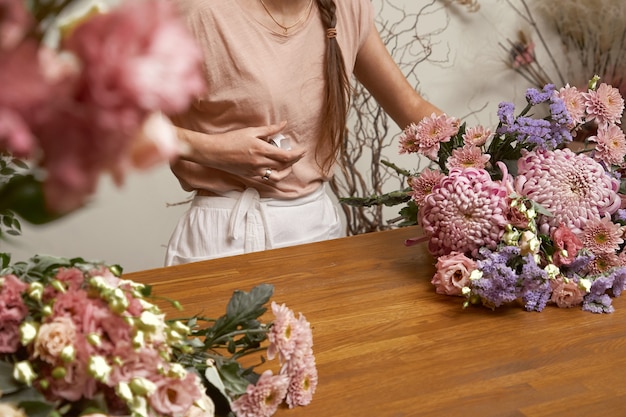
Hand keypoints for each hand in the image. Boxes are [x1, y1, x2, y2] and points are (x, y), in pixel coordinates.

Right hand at [178, 121, 305, 180]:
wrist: (214, 152)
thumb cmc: (230, 139)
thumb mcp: (251, 131)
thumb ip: (269, 129)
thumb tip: (284, 124)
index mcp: (261, 149)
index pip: (286, 155)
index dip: (297, 154)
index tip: (303, 150)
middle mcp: (260, 162)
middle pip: (284, 165)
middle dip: (294, 160)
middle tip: (298, 154)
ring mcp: (255, 171)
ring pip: (277, 175)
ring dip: (286, 171)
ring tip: (288, 164)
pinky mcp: (250, 176)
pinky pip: (267, 179)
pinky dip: (275, 175)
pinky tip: (276, 169)